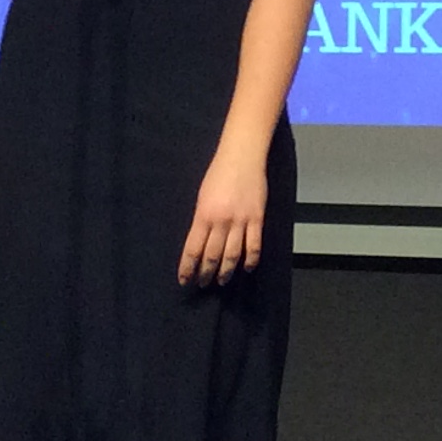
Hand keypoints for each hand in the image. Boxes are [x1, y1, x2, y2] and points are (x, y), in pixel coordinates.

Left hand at [177, 144, 266, 287]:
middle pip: (212, 256)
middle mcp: (221, 221)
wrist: (242, 156)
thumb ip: (202, 220)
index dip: (187, 268)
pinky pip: (254, 246)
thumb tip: (200, 243)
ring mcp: (240, 221)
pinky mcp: (257, 218)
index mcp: (203, 215)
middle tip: (203, 284)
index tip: (184, 280)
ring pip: (232, 255)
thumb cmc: (219, 173)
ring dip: (226, 271)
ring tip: (222, 281)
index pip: (193, 249)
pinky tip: (247, 268)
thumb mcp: (202, 196)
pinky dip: (250, 260)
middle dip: (205, 273)